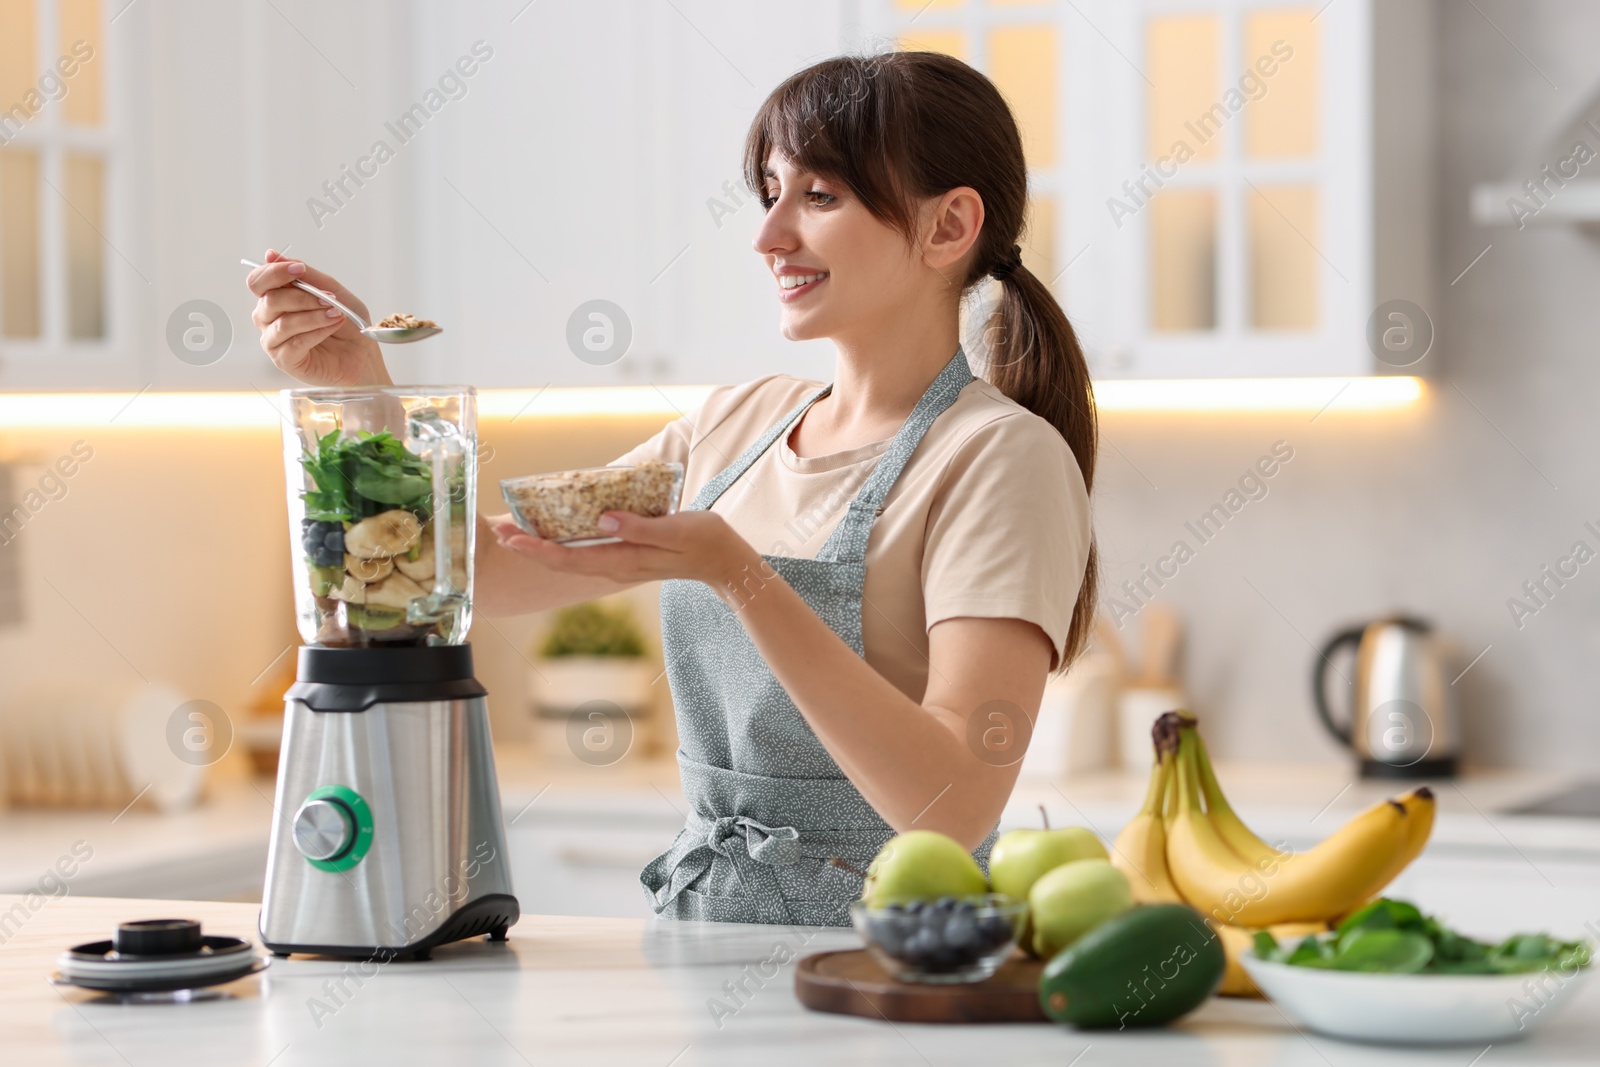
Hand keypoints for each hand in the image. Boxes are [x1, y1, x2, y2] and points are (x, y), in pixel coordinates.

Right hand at [246, 249, 391, 385]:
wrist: (362, 355)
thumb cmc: (346, 324)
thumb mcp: (333, 292)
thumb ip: (305, 276)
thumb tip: (270, 254)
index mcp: (275, 298)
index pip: (258, 281)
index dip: (274, 272)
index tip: (299, 269)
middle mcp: (268, 319)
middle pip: (269, 300)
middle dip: (303, 296)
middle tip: (330, 299)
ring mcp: (273, 340)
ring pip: (283, 322)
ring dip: (313, 315)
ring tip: (337, 314)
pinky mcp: (284, 360)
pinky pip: (294, 343)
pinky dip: (317, 332)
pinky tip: (333, 327)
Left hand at [486, 510, 759, 591]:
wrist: (725, 561)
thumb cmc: (704, 541)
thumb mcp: (675, 529)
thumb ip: (639, 527)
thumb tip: (602, 520)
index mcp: (625, 561)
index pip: (571, 558)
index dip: (537, 549)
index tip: (511, 537)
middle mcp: (616, 566)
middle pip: (562, 561)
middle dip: (528, 547)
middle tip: (497, 529)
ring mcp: (620, 563)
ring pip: (570, 558)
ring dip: (540, 545)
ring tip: (515, 529)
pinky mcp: (626, 556)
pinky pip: (585, 553)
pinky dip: (562, 542)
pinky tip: (554, 529)